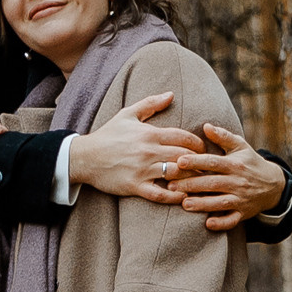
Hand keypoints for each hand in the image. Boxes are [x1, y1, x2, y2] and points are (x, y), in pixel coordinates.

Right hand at [67, 92, 204, 202]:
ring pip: (175, 174)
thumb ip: (151, 103)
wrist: (84, 156)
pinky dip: (174, 196)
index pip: (183, 137)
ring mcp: (142, 170)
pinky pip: (160, 194)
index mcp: (150, 134)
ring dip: (190, 179)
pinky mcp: (135, 186)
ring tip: (200, 182)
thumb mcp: (127, 114)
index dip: (198, 144)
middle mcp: (148, 151)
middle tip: (206, 167)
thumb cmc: (108, 135)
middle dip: (199, 162)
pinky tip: (183, 196)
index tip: (203, 149)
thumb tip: (171, 94)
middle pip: (184, 156)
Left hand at [159, 123, 289, 232]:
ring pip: (220, 202)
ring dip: (203, 204)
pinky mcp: (243, 213)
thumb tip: (205, 126)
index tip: (179, 161)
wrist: (274, 184)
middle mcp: (238, 182)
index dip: (196, 161)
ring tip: (185, 204)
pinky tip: (208, 223)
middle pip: (212, 183)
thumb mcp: (241, 146)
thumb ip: (223, 136)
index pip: (213, 162)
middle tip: (171, 186)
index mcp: (235, 164)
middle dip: (192, 185)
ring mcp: (241, 198)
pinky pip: (232, 220)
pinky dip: (221, 223)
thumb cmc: (250, 162)